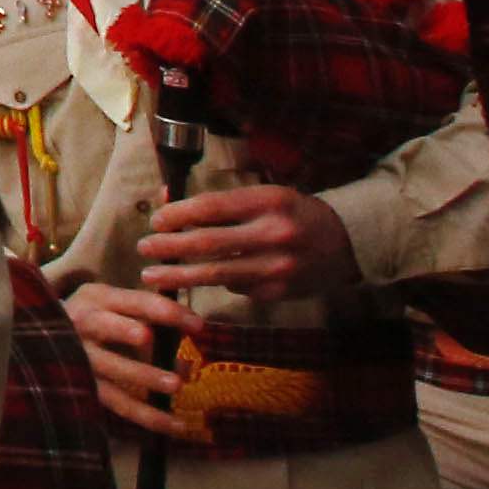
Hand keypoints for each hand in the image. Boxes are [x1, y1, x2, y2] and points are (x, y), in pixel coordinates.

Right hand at [64, 280, 190, 435]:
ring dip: (143, 376)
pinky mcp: (88, 388)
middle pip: (105, 326)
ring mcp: (81, 358)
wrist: (45, 336)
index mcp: (97, 298)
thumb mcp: (116, 305)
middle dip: (128, 331)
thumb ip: (148, 316)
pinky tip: (176, 424)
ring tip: (176, 385)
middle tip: (154, 340)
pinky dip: (148, 415)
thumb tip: (192, 337)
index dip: (165, 311)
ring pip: (111, 368)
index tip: (197, 324)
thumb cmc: (97, 317)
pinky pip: (118, 403)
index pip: (133, 301)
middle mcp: (82, 324)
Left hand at [138, 184, 353, 301]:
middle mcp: (274, 234)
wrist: (345, 242)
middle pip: (208, 243)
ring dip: (178, 276)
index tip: (155, 221)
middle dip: (169, 247)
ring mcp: (277, 267)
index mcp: (268, 201)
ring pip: (216, 274)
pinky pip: (235, 288)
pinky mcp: (278, 292)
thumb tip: (167, 200)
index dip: (177, 214)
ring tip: (151, 276)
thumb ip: (220, 202)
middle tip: (142, 249)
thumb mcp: (263, 196)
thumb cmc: (293, 213)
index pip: (211, 207)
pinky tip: (197, 280)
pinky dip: (215, 283)